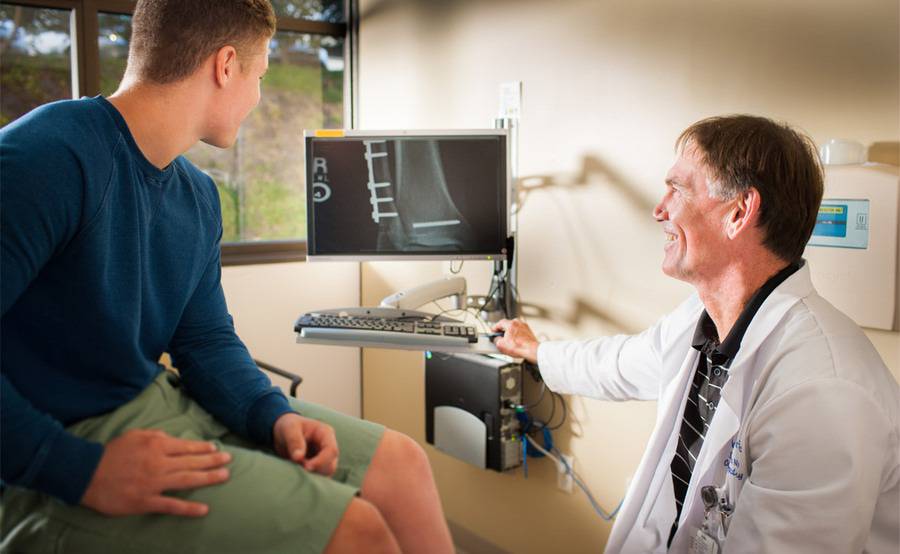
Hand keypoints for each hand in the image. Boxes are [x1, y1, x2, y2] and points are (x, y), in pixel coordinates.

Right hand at [81, 429, 230, 516]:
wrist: (87, 474)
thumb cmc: (111, 453)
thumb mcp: (134, 435)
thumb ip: (155, 435)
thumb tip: (171, 437)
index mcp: (156, 445)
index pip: (186, 447)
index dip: (203, 449)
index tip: (216, 450)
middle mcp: (159, 463)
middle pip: (191, 462)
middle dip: (212, 461)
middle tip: (229, 461)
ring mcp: (153, 483)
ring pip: (187, 480)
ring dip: (208, 478)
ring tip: (224, 477)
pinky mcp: (146, 501)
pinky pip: (171, 505)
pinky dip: (188, 508)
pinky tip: (204, 509)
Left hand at [273, 413, 338, 475]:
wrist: (282, 431)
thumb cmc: (288, 425)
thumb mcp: (289, 428)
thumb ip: (294, 440)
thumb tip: (299, 457)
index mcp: (325, 434)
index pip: (331, 450)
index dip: (321, 461)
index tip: (306, 467)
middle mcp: (328, 446)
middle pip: (331, 465)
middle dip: (316, 471)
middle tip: (298, 470)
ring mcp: (324, 457)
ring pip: (326, 473)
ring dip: (313, 476)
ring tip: (296, 470)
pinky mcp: (317, 466)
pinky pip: (318, 477)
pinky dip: (309, 479)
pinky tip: (298, 476)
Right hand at [491, 318, 539, 363]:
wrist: (532, 351)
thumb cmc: (519, 347)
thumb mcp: (501, 345)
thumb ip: (495, 340)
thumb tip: (496, 340)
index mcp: (511, 323)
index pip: (499, 323)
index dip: (494, 329)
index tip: (492, 333)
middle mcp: (518, 323)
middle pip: (507, 325)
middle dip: (502, 332)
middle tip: (499, 339)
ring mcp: (524, 327)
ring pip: (514, 329)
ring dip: (510, 334)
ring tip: (508, 343)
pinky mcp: (528, 332)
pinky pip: (519, 333)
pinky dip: (516, 337)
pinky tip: (515, 344)